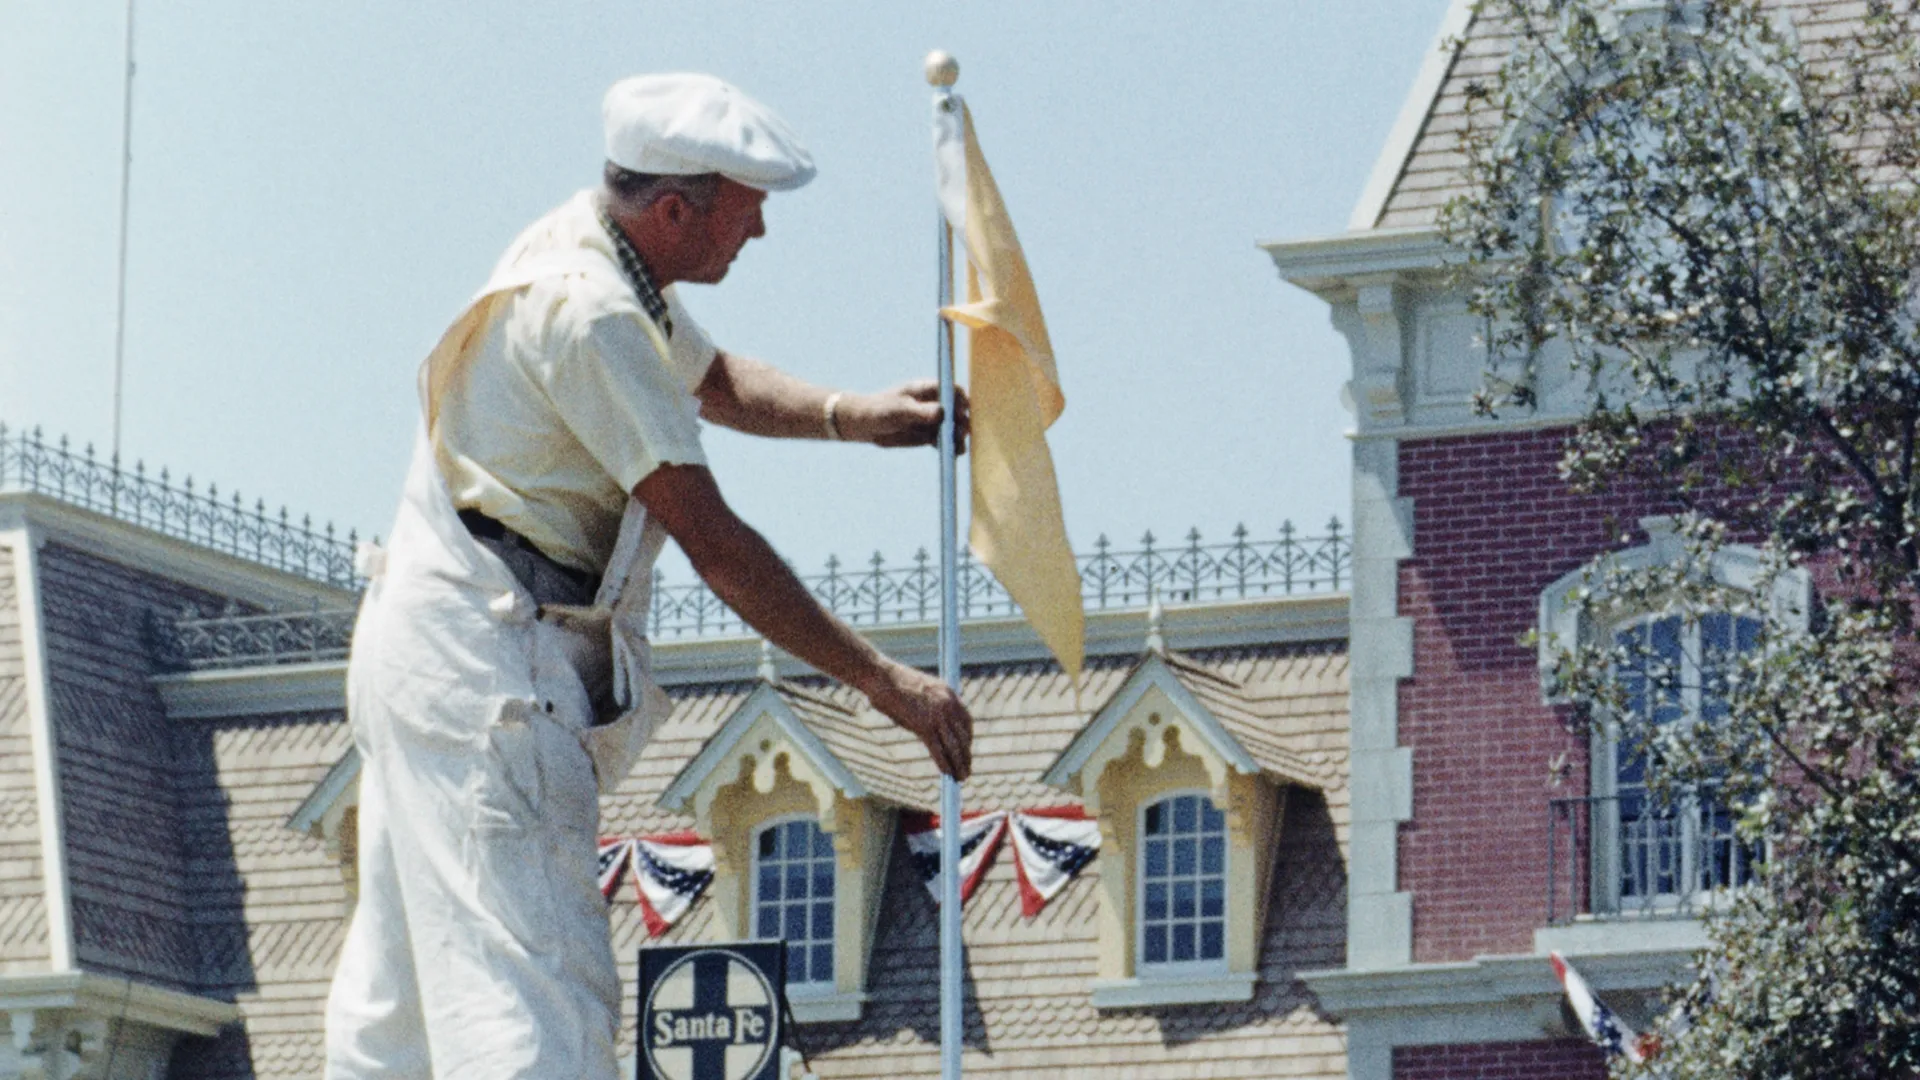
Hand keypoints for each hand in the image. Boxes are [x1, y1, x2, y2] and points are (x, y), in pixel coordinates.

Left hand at [840, 380, 969, 452]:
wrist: (866, 424)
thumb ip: (920, 412)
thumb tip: (942, 413)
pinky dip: (950, 447)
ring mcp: (932, 420)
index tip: (961, 411)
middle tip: (963, 432)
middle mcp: (934, 403)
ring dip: (957, 437)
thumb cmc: (881, 409)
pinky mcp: (928, 435)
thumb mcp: (900, 410)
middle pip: (956, 410)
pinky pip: (943, 441)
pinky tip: (955, 453)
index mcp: (928, 389)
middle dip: (961, 421)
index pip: (952, 390)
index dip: (960, 399)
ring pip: (951, 428)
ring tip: (960, 448)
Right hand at [864, 660, 972, 779]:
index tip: (966, 750)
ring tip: (961, 778)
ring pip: (953, 746)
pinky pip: (938, 749)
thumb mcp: (920, 691)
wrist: (881, 677)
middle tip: (967, 769)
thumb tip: (933, 726)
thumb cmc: (894, 683)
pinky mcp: (924, 726)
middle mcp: (948, 704)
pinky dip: (944, 764)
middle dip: (966, 755)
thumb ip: (931, 706)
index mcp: (949, 693)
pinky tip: (946, 774)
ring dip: (959, 764)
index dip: (968, 738)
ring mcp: (937, 715)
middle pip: (963, 736)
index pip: (966, 721)